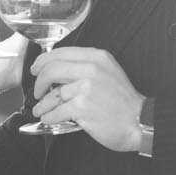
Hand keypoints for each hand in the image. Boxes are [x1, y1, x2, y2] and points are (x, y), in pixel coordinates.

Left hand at [32, 47, 147, 148]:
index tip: (36, 69)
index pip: (61, 53)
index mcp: (96, 57)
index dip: (43, 61)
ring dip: (42, 104)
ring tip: (40, 109)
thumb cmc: (123, 101)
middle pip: (51, 69)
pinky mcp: (82, 107)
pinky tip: (49, 118)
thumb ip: (86, 67)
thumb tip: (57, 70)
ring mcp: (86, 88)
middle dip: (39, 82)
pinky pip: (56, 111)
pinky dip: (49, 116)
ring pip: (52, 93)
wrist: (139, 121)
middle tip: (37, 91)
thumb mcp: (108, 72)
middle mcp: (91, 69)